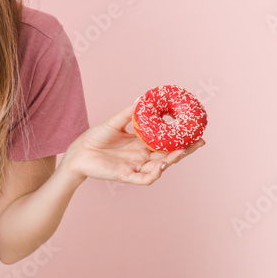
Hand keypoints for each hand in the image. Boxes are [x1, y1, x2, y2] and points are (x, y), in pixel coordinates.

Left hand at [58, 105, 204, 185]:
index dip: (181, 140)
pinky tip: (160, 166)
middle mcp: (142, 158)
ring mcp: (135, 168)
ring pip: (159, 167)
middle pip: (168, 156)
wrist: (77, 152)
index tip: (196, 131)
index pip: (166, 144)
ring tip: (181, 151)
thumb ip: (129, 113)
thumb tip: (142, 99)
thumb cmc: (95, 138)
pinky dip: (153, 174)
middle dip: (184, 150)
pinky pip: (143, 178)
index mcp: (142, 146)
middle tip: (199, 142)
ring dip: (171, 161)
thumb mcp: (114, 122)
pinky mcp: (125, 176)